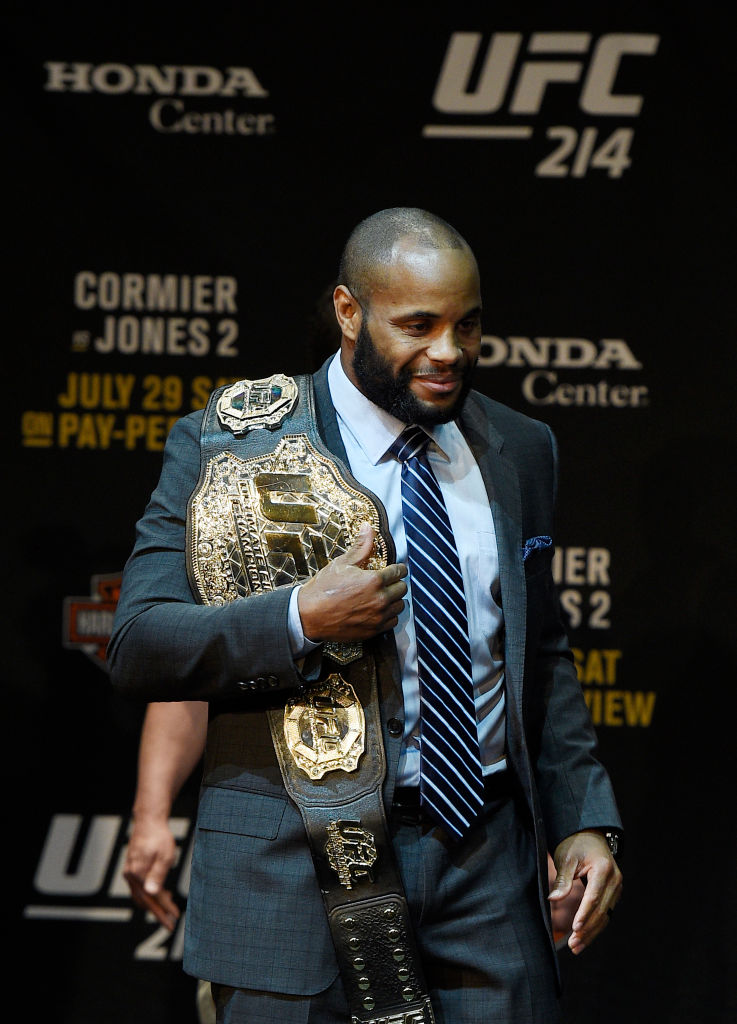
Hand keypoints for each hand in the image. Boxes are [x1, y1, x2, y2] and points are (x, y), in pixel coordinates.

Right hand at [123, 816, 180, 930]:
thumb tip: (151, 893)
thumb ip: (158, 875)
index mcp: (138, 873)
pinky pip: (139, 888)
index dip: (164, 910)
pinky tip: (162, 892)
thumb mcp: (165, 855)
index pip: (153, 898)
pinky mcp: (131, 869)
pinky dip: (150, 894)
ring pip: (140, 896)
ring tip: (169, 906)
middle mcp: (131, 876)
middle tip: (171, 921)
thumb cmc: (159, 837)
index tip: (174, 919)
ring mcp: (129, 873)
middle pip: (144, 901)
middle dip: (158, 912)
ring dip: (154, 904)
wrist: (148, 821)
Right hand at [298, 523, 406, 641]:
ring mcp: (378, 617)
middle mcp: (380, 599)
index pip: (399, 572)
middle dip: (396, 583)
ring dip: (394, 600)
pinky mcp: (374, 630)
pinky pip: (393, 622)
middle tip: (386, 582)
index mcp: (374, 580)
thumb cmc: (323, 589)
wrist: (309, 616)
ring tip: (382, 596)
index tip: (395, 569)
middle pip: (402, 589)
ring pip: (400, 606)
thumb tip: (369, 527)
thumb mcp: (341, 563)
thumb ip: (361, 546)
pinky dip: (389, 616)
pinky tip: (378, 610)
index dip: (398, 568)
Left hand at [550, 829, 621, 954]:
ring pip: (605, 916)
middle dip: (587, 929)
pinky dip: (595, 926)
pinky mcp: (613, 894)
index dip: (584, 914)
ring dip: (591, 932)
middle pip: (601, 910)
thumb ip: (563, 879)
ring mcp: (616, 888)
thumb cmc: (575, 845)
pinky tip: (583, 939)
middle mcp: (614, 880)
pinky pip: (605, 913)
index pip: (594, 896)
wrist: (589, 836)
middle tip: (573, 944)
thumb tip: (553, 899)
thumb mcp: (566, 858)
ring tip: (576, 947)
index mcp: (603, 868)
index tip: (575, 928)